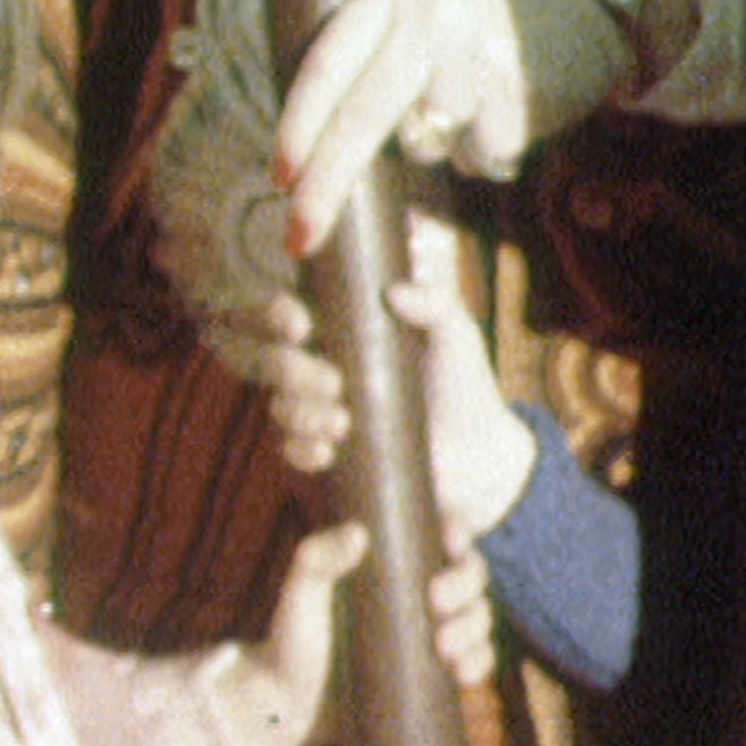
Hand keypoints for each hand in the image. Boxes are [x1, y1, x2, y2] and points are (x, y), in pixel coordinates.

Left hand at [224, 518, 492, 745]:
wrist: (290, 708)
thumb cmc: (291, 640)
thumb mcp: (299, 594)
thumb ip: (316, 559)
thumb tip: (358, 535)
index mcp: (392, 557)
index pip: (438, 528)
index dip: (458, 528)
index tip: (452, 541)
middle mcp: (419, 588)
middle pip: (468, 570)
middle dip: (466, 582)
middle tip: (438, 602)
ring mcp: (432, 628)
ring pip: (478, 613)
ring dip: (475, 625)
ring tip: (444, 647)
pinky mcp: (439, 668)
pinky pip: (476, 657)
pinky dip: (479, 661)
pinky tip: (463, 672)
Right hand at [258, 213, 534, 535]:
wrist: (477, 453)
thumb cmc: (461, 380)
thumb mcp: (455, 332)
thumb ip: (434, 301)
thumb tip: (395, 293)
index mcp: (338, 326)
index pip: (283, 311)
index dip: (275, 314)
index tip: (302, 325)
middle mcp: (318, 364)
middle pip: (267, 359)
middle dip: (289, 369)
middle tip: (334, 383)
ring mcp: (318, 410)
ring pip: (278, 405)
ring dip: (303, 414)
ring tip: (345, 423)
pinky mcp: (325, 450)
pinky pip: (290, 449)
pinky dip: (303, 449)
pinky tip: (329, 451)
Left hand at [276, 0, 528, 257]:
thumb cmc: (483, 22)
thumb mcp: (418, 8)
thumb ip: (371, 57)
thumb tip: (314, 151)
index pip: (326, 65)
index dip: (297, 127)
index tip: (279, 180)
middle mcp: (430, 14)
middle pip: (361, 114)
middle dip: (326, 185)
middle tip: (300, 237)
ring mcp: (477, 49)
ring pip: (424, 141)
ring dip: (438, 150)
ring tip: (467, 117)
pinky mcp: (519, 88)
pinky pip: (479, 155)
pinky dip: (485, 155)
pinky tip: (504, 118)